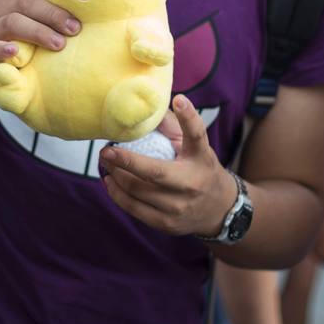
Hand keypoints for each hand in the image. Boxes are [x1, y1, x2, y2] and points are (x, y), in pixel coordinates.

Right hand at [0, 0, 79, 81]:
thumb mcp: (37, 19)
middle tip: (74, 27)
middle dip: (52, 13)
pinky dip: (1, 49)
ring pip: (13, 24)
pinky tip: (14, 52)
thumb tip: (111, 2)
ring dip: (38, 32)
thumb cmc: (27, 40)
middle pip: (25, 3)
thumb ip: (60, 8)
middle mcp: (0, 7)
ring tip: (59, 44)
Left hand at [99, 95, 236, 236]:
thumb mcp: (196, 146)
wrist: (219, 209)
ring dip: (115, 176)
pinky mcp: (167, 224)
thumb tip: (148, 106)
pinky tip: (110, 182)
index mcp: (201, 158)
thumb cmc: (200, 168)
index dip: (188, 117)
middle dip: (124, 161)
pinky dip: (117, 194)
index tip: (179, 99)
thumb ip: (175, 126)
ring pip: (137, 192)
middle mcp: (192, 183)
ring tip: (105, 163)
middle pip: (153, 172)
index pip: (196, 135)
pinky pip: (134, 209)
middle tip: (105, 150)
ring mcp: (179, 207)